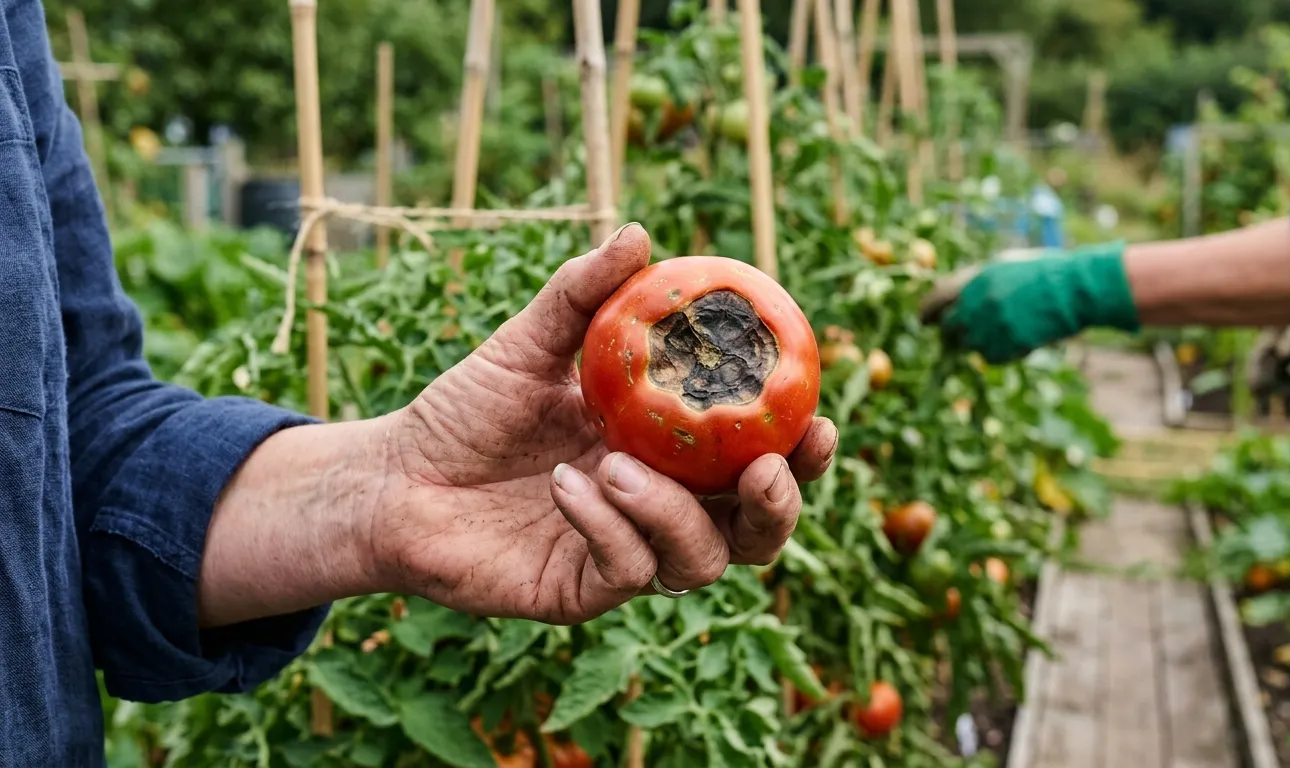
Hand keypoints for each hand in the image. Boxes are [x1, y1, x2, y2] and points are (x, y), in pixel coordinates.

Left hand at [371, 223, 837, 624]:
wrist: (394, 476)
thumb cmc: (467, 410)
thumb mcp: (527, 343)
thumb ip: (583, 294)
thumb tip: (639, 234)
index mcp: (668, 451)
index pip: (755, 459)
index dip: (802, 451)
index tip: (821, 418)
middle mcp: (660, 507)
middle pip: (755, 531)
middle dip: (778, 506)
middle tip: (764, 470)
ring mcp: (625, 552)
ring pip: (702, 560)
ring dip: (676, 514)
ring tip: (618, 466)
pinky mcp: (582, 590)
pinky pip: (628, 570)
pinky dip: (609, 527)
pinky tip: (565, 486)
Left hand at [918, 242, 1139, 363]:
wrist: (1076, 288)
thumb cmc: (1045, 272)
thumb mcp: (1005, 264)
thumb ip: (977, 281)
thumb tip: (955, 298)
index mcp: (975, 279)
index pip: (936, 299)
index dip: (926, 312)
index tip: (922, 322)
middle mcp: (977, 303)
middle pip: (949, 328)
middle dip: (952, 332)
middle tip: (961, 334)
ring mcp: (992, 326)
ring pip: (969, 346)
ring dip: (979, 342)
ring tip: (1003, 330)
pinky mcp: (1008, 345)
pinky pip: (990, 358)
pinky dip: (998, 353)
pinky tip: (1015, 341)